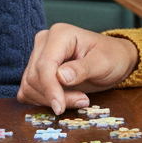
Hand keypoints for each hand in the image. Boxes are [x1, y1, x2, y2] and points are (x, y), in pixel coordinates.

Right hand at [17, 24, 139, 114]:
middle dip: (55, 96)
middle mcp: (44, 42)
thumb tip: (60, 77)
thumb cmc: (111, 57)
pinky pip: (28, 90)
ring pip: (29, 86)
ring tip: (78, 99)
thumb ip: (82, 69)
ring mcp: (37, 55)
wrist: (113, 59)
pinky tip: (62, 100)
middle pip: (35, 77)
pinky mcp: (35, 70)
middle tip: (82, 101)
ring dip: (49, 100)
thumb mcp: (103, 63)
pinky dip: (42, 100)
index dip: (50, 89)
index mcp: (59, 34)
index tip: (60, 108)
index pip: (45, 65)